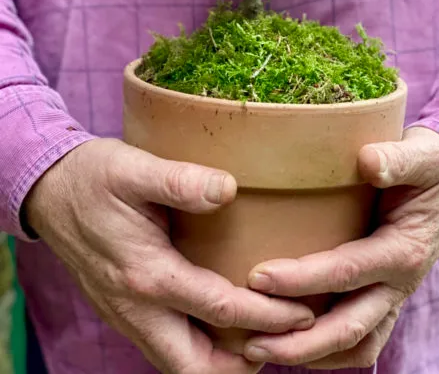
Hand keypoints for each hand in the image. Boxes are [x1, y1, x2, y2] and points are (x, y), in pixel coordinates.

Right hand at [25, 138, 314, 373]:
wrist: (49, 192)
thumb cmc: (93, 177)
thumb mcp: (133, 169)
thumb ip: (179, 180)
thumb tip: (228, 188)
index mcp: (147, 275)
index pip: (220, 310)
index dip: (268, 316)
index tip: (305, 313)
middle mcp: (137, 307)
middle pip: (195, 366)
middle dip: (243, 364)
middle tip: (284, 340)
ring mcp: (128, 315)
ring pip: (179, 362)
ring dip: (220, 360)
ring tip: (260, 335)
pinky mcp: (125, 310)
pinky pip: (167, 345)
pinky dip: (198, 343)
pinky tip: (221, 318)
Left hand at [243, 127, 438, 369]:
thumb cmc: (429, 168)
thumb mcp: (421, 157)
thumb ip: (396, 159)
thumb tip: (367, 161)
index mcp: (404, 250)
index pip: (347, 272)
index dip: (302, 279)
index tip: (257, 277)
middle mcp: (400, 284)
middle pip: (350, 326)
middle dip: (299, 340)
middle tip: (249, 341)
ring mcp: (393, 297)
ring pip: (355, 344)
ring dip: (310, 354)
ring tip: (260, 350)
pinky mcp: (385, 300)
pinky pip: (361, 340)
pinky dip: (328, 352)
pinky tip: (290, 344)